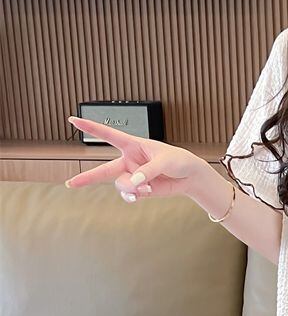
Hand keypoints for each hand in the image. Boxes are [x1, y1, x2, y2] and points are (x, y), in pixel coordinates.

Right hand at [64, 116, 212, 202]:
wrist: (190, 176)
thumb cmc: (178, 160)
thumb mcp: (164, 161)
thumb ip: (148, 171)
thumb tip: (136, 183)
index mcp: (133, 145)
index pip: (109, 135)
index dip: (91, 127)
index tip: (73, 120)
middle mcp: (129, 160)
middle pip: (104, 170)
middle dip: (87, 178)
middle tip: (71, 184)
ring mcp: (133, 176)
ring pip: (121, 184)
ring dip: (132, 188)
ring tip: (147, 187)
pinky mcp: (140, 189)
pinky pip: (129, 194)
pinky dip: (134, 195)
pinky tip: (143, 193)